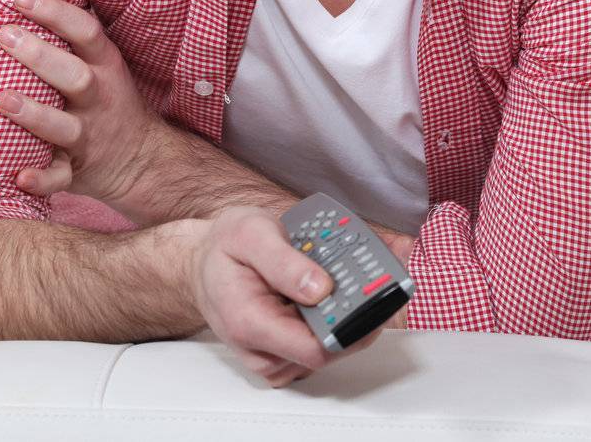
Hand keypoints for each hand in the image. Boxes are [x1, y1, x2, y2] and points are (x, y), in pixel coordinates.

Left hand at [0, 0, 168, 214]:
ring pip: (65, 126)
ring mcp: (90, 136)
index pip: (85, 31)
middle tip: (4, 35)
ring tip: (3, 100)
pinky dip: (42, 179)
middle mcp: (99, 99)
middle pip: (74, 75)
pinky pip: (60, 178)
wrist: (143, 160)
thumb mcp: (102, 67)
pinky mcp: (79, 170)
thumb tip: (20, 0)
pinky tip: (20, 177)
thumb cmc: (108, 105)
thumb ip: (70, 43)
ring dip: (35, 114)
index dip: (54, 12)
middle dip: (40, 55)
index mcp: (105, 68)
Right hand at [190, 206, 381, 385]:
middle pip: (332, 349)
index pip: (315, 349)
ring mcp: (278, 355)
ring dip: (358, 312)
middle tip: (385, 272)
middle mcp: (264, 350)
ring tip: (370, 272)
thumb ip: (283, 262)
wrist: (205, 263)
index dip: (354, 327)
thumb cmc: (224, 250)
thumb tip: (321, 288)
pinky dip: (347, 314)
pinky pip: (328, 340)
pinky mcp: (289, 351)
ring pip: (334, 346)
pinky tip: (355, 286)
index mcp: (250, 324)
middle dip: (364, 311)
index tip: (378, 296)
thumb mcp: (250, 234)